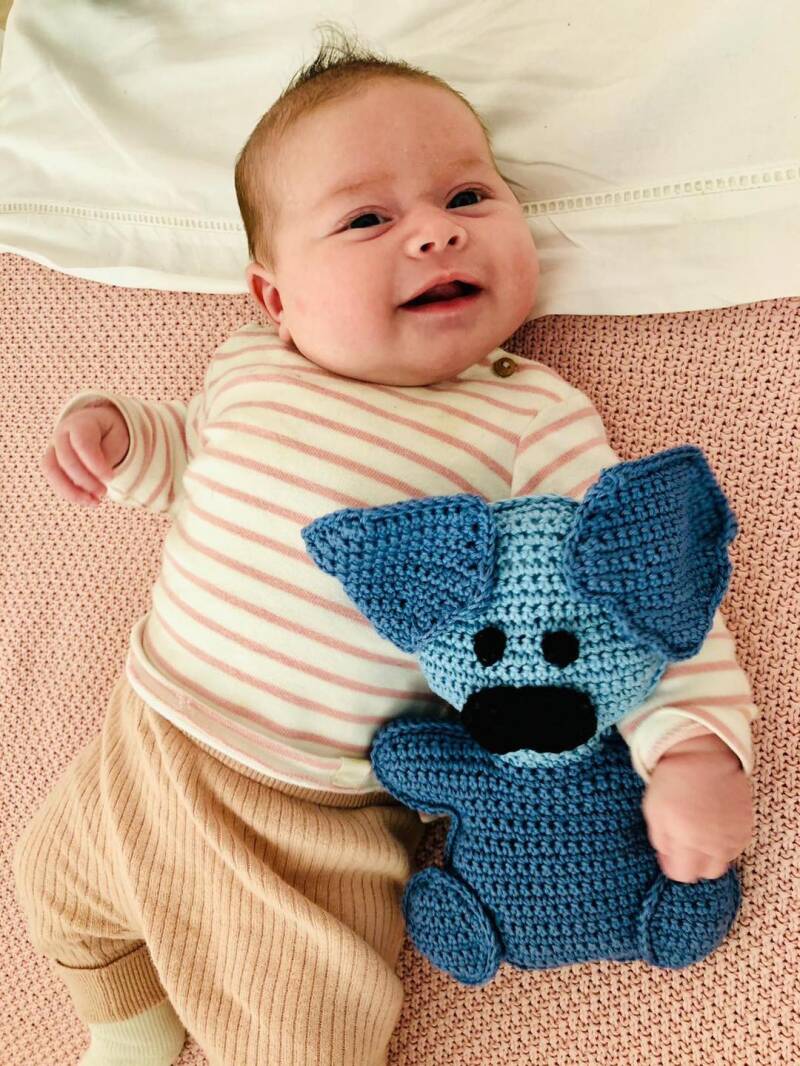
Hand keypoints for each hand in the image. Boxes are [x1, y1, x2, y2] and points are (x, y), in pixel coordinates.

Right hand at [41, 402, 129, 506]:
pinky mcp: (51, 463)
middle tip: (103, 493)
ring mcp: (53, 448)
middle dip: (85, 481)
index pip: (82, 443)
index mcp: (81, 423)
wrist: (97, 427)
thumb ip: (107, 456)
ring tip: (94, 503)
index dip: (95, 464)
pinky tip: (88, 501)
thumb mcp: (117, 439)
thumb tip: (97, 478)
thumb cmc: (109, 434)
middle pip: (65, 459)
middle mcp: (62, 434)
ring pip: (51, 471)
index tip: (111, 478)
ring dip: (72, 491)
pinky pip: (53, 480)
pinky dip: (70, 494)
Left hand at [642, 733, 752, 882]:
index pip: (682, 875)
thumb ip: (660, 841)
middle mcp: (712, 842)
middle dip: (694, 864)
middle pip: (706, 874)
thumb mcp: (654, 810)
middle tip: (687, 845)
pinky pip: (736, 848)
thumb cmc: (672, 780)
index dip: (673, 866)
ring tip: (701, 833)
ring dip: (711, 854)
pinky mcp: (746, 826)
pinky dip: (726, 843)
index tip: (670, 855)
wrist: (703, 755)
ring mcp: (732, 835)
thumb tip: (667, 863)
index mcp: (685, 838)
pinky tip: (715, 827)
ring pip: (723, 863)